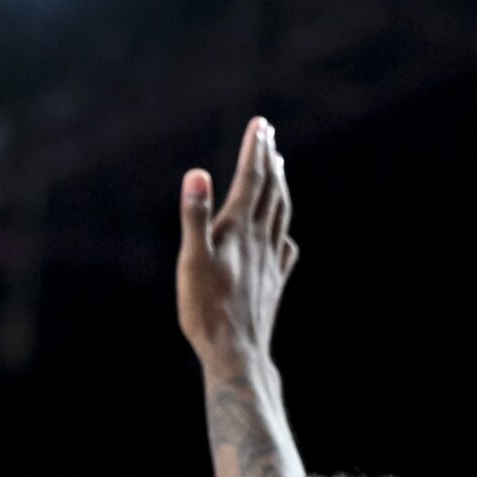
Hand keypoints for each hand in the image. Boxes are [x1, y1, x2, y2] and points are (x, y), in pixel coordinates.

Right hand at [177, 117, 295, 360]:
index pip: (250, 180)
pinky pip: (285, 246)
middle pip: (270, 191)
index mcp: (239, 230)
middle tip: (268, 135)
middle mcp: (261, 240)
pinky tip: (284, 233)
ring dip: (280, 187)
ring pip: (281, 213)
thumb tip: (198, 174)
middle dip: (269, 160)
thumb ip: (195, 216)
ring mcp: (271, 260)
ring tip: (279, 169)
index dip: (255, 151)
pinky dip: (284, 228)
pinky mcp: (274, 281)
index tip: (260, 124)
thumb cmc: (206, 309)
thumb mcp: (191, 260)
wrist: (237, 352)